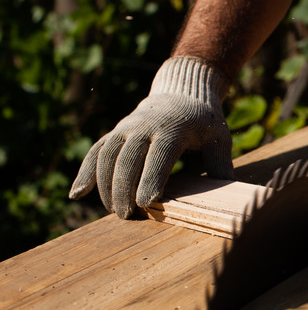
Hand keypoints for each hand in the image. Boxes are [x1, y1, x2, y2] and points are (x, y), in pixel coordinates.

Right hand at [69, 56, 234, 217]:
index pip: (159, 155)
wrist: (182, 93)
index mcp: (172, 128)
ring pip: (107, 156)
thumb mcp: (219, 137)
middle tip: (129, 217)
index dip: (151, 179)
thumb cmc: (204, 122)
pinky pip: (95, 152)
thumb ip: (221, 162)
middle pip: (128, 159)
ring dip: (105, 186)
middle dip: (124, 189)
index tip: (147, 204)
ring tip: (113, 212)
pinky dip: (85, 173)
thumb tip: (228, 189)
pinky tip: (76, 194)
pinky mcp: (115, 133)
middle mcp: (143, 126)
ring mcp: (125, 129)